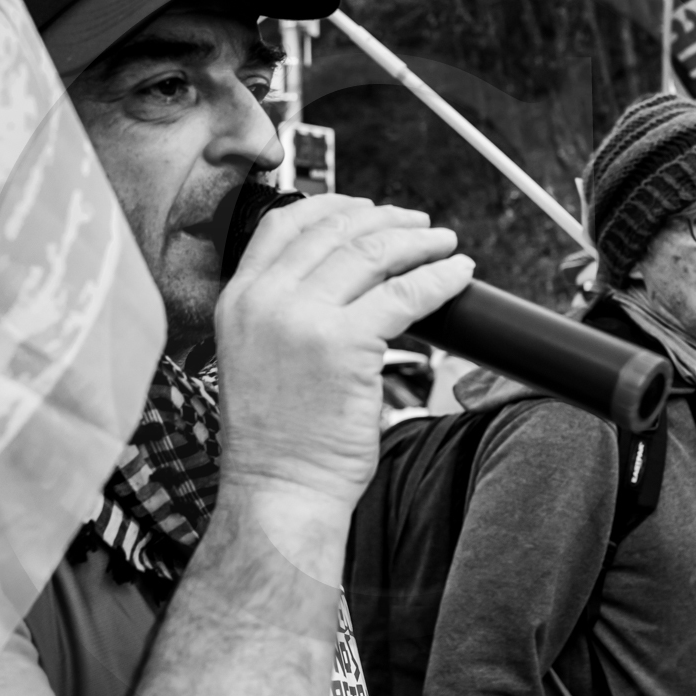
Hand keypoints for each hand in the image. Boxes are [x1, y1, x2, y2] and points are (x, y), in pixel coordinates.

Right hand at [216, 194, 472, 516]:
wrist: (279, 488)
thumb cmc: (278, 436)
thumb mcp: (256, 356)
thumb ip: (284, 310)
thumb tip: (342, 275)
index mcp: (238, 298)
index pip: (285, 224)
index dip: (334, 207)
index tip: (368, 209)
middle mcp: (264, 300)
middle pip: (334, 231)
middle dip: (386, 219)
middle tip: (419, 225)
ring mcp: (302, 319)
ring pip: (372, 253)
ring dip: (418, 241)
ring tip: (444, 243)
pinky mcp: (344, 344)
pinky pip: (405, 293)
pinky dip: (439, 277)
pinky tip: (457, 273)